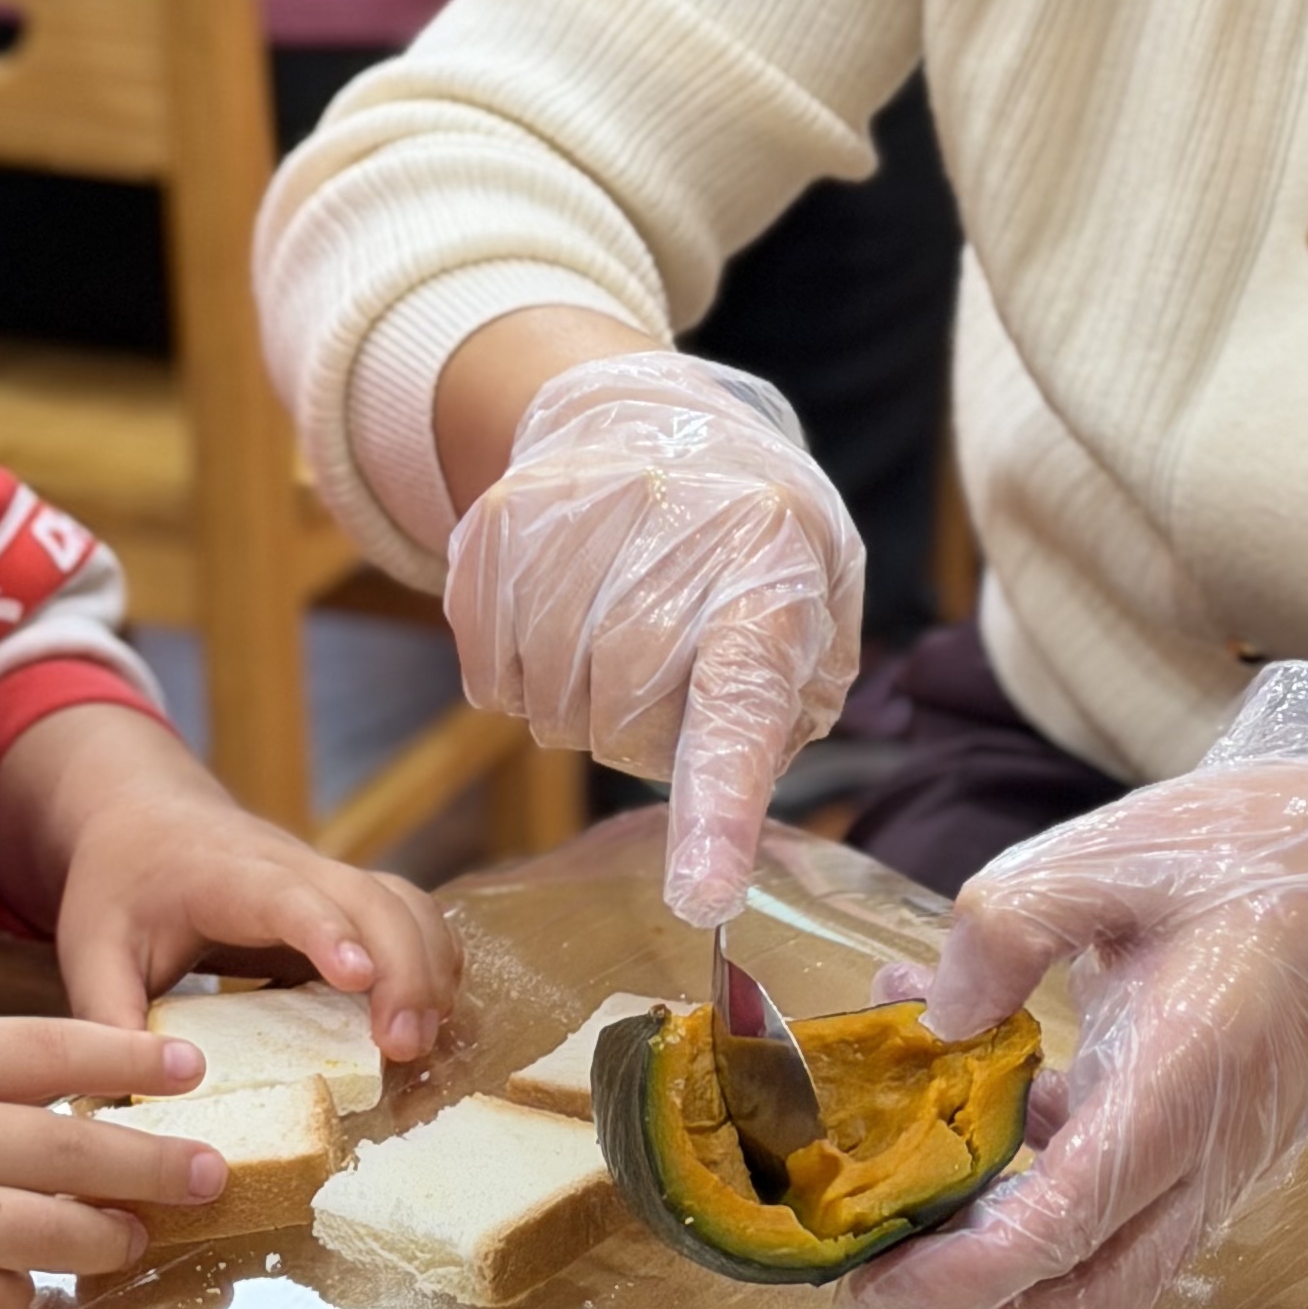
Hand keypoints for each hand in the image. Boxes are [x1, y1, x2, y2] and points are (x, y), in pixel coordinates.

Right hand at [0, 1012, 224, 1308]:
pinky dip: (23, 1298)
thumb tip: (81, 1097)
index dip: (129, 1055)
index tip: (192, 1067)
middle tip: (210, 1173)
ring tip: (133, 1238)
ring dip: (104, 1239)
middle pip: (67, 1145)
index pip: (46, 1048)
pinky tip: (32, 1289)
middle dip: (153, 1163)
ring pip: (40, 1232)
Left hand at [13, 702, 457, 1062]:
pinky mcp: (349, 903)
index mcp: (228, 878)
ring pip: (407, 906)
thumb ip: (108, 1017)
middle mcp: (294, 869)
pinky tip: (430, 1025)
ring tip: (423, 1047)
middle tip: (404, 1049)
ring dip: (429, 970)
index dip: (328, 932)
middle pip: (374, 900)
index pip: (289, 896)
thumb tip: (130, 1102)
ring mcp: (330, 882)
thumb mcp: (92, 948)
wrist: (145, 818)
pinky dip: (433, 966)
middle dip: (403, 970)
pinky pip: (411, 920)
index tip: (357, 977)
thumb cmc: (120, 884)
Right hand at [441, 350, 860, 923]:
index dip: (718, 808)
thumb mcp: (819, 588)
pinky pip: (489, 680)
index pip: (738, 707)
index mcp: (765, 568)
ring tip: (614, 630)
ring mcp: (564, 528)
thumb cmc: (746, 529)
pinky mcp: (490, 531)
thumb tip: (745, 778)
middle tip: (668, 669)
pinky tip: (557, 617)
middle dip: (647, 731)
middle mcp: (664, 540)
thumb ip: (800, 693)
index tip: (703, 897)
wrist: (636, 412)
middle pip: (625, 725)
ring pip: (549, 711)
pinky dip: (519, 675)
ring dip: (581, 704)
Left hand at [842, 667, 1307, 1308]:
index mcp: (1182, 1084)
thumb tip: (933, 1012)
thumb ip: (1009, 922)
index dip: (968, 1275)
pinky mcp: (1208, 1144)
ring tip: (902, 1194)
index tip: (880, 1281)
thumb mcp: (1114, 852)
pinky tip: (971, 1086)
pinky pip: (1121, 1204)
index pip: (1068, 1228)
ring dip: (1005, 1258)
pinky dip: (1039, 1184)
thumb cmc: (1257, 854)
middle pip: (1093, 1295)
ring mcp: (1216, 1159)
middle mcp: (1207, 1151)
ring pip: (1108, 1264)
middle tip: (874, 1274)